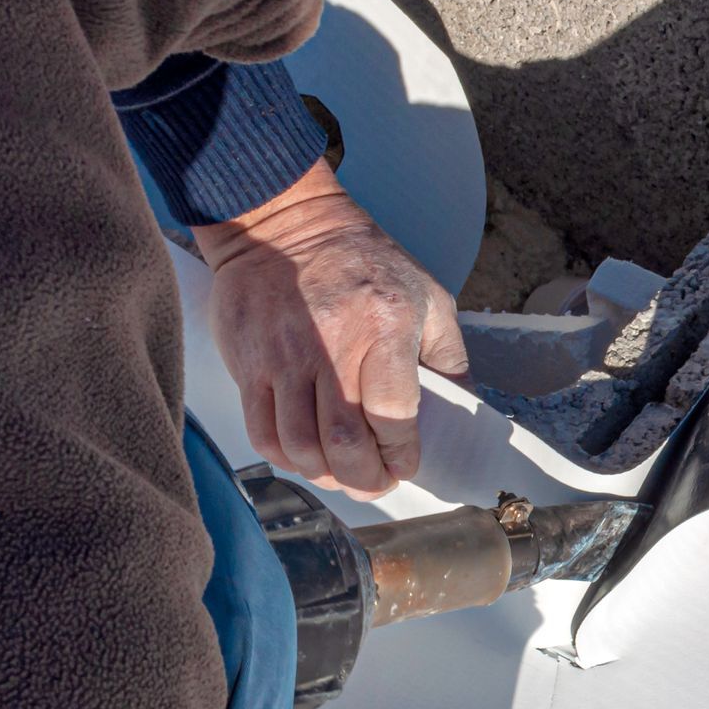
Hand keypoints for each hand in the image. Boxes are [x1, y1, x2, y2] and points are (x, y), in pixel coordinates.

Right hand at [193, 160, 469, 499]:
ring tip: (340, 473)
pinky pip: (264, 434)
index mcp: (385, 325)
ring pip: (301, 448)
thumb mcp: (427, 295)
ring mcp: (284, 357)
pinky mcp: (249, 364)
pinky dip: (287, 459)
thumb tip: (460, 412)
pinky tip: (305, 454)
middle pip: (345, 445)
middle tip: (374, 483)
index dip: (401, 456)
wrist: (282, 225)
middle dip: (365, 481)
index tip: (404, 466)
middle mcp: (332, 345)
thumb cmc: (362, 262)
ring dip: (325, 476)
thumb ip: (448, 357)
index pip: (393, 416)